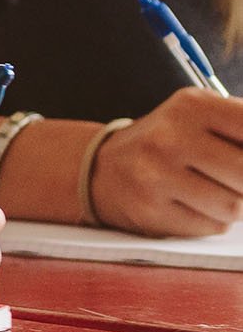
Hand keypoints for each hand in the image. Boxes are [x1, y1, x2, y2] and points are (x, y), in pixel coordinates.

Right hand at [87, 92, 242, 236]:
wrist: (103, 167)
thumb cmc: (171, 142)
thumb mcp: (202, 117)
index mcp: (193, 105)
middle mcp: (172, 136)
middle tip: (238, 180)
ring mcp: (157, 174)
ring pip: (235, 207)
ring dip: (238, 206)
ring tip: (218, 192)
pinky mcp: (150, 209)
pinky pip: (211, 226)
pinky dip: (214, 220)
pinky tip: (195, 205)